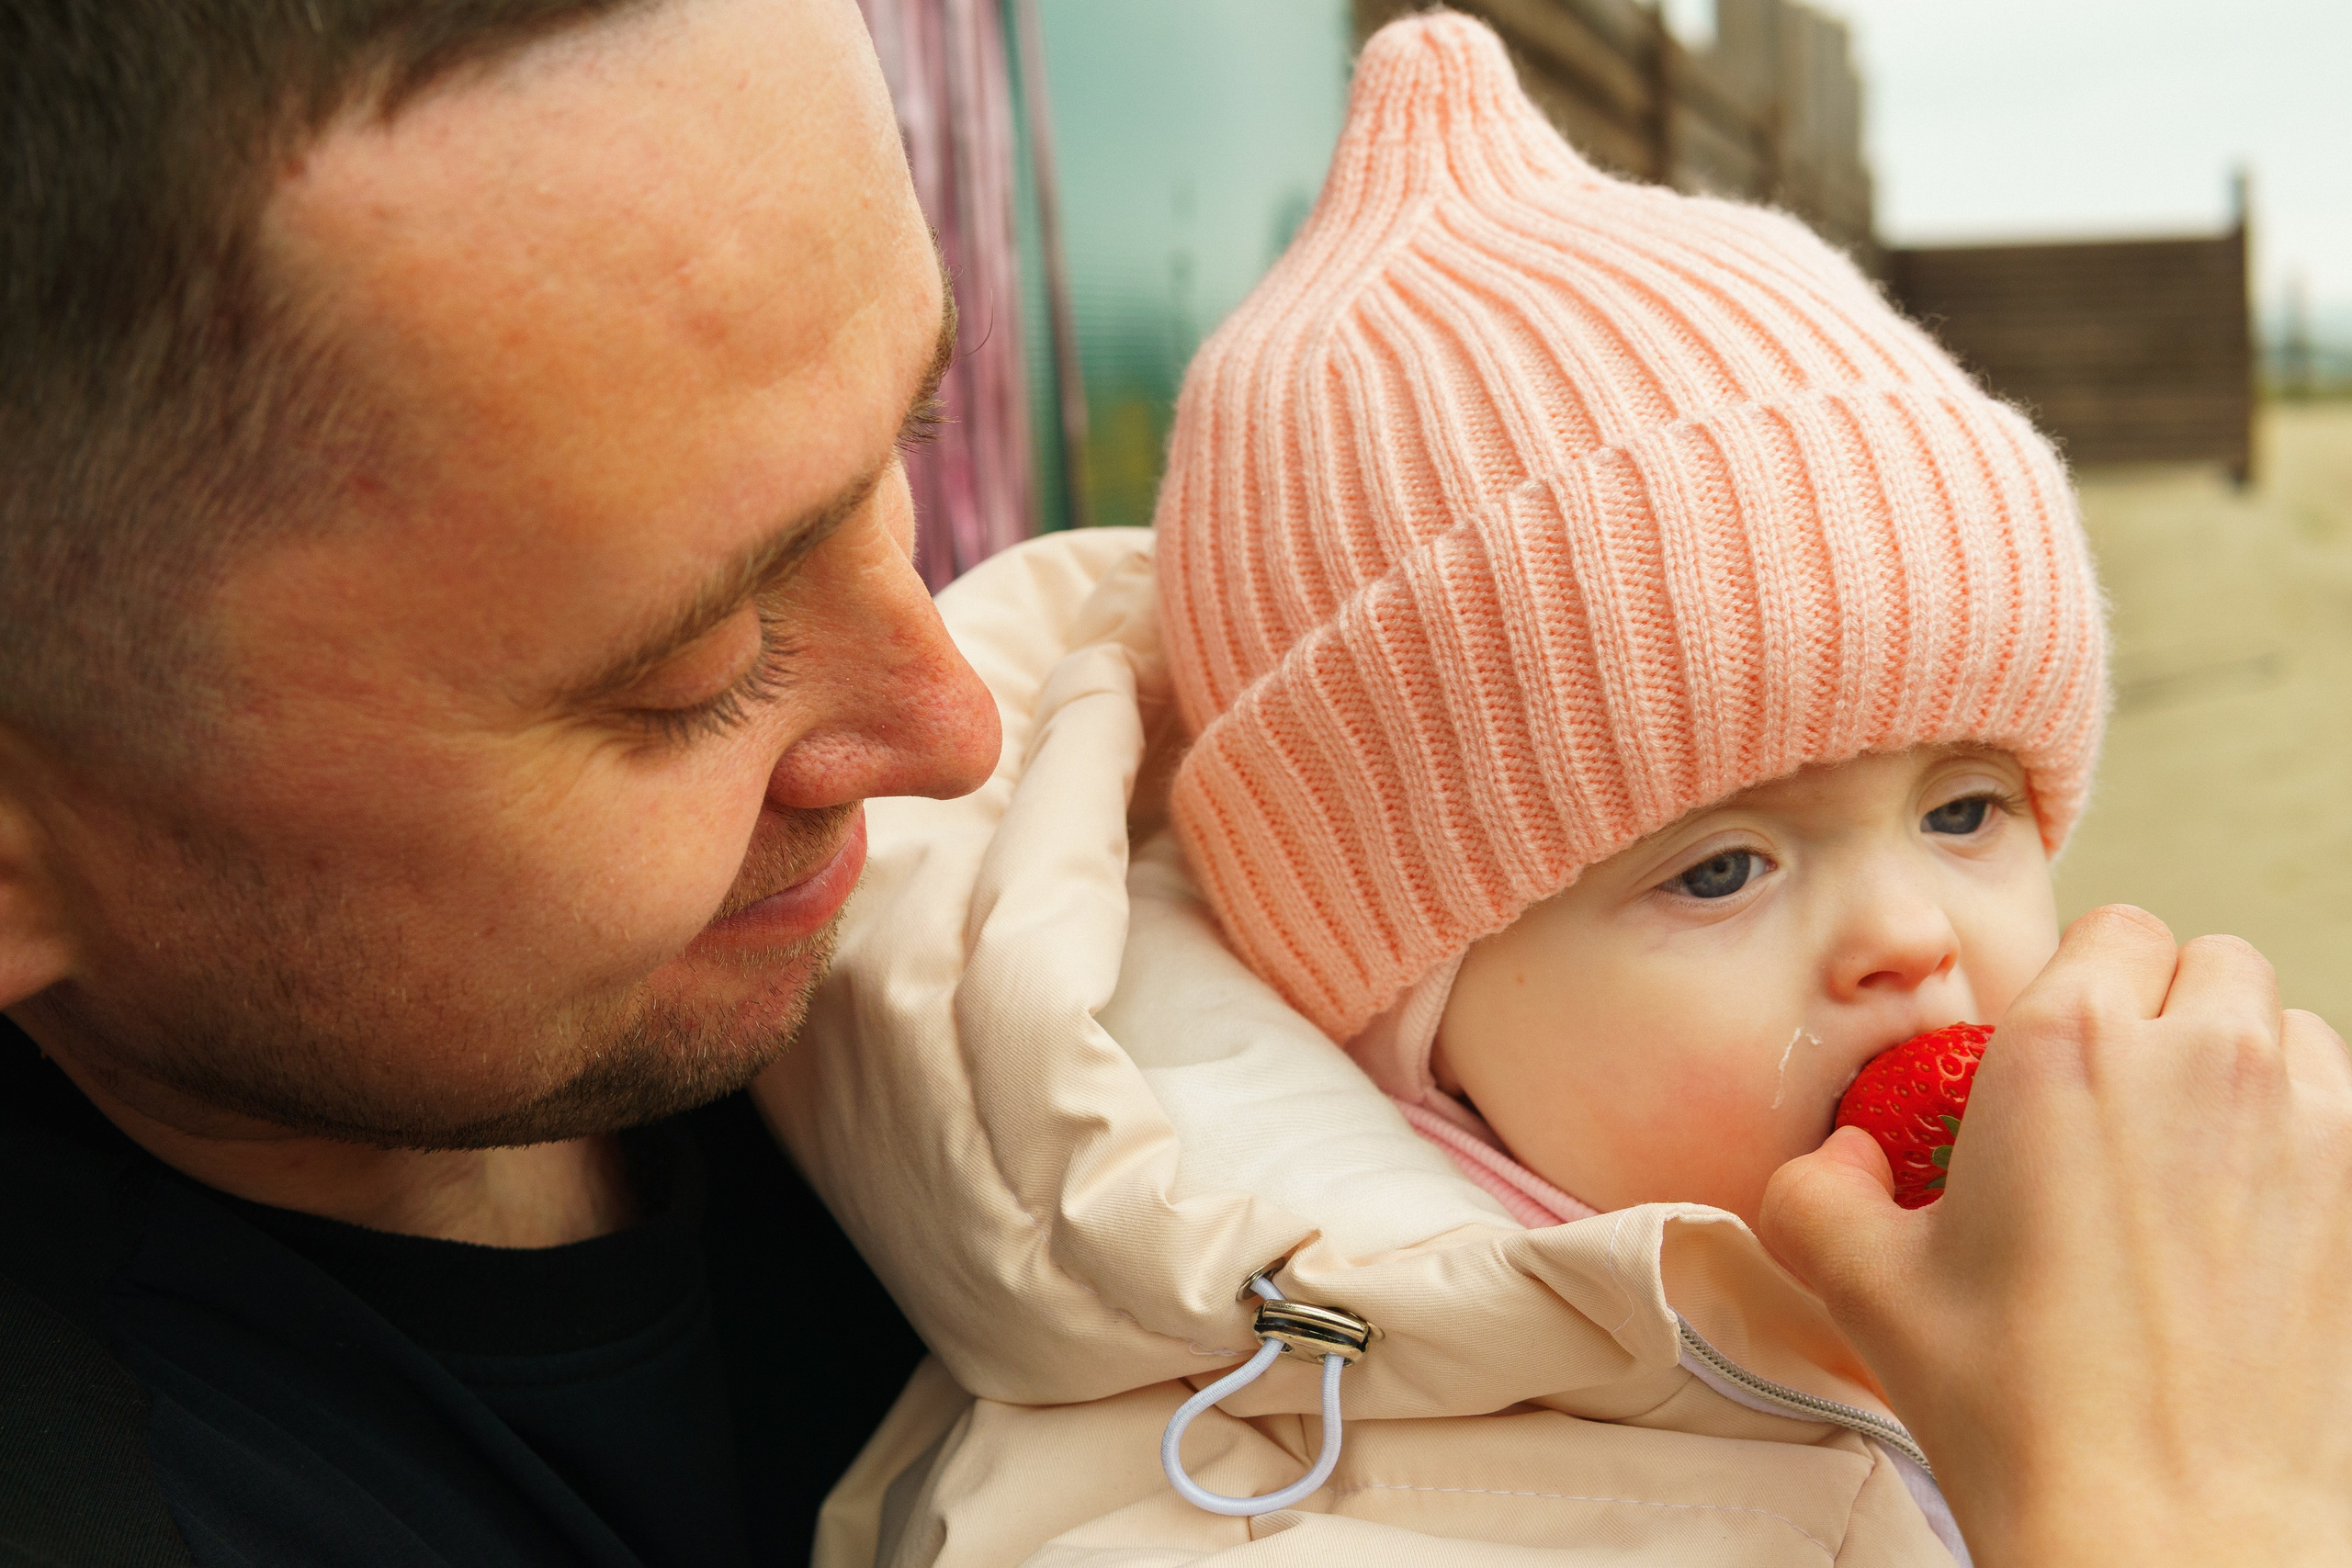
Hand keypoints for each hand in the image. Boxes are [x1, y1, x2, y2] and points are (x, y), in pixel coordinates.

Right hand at [1760, 906, 2351, 1567]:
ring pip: (2285, 1023)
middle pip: (2206, 959)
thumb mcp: (1864, 1285)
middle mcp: (2199, 1060)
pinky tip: (2239, 1203)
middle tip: (2109, 1099)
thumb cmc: (2023, 1406)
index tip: (2049, 1056)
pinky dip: (2296, 1124)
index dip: (2078, 986)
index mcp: (2069, 1050)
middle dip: (2159, 1008)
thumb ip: (1820, 1191)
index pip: (2111, 929)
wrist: (2165, 1522)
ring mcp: (2302, 1125)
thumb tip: (1840, 1162)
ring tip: (2180, 1146)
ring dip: (2238, 1057)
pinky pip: (2337, 1102)